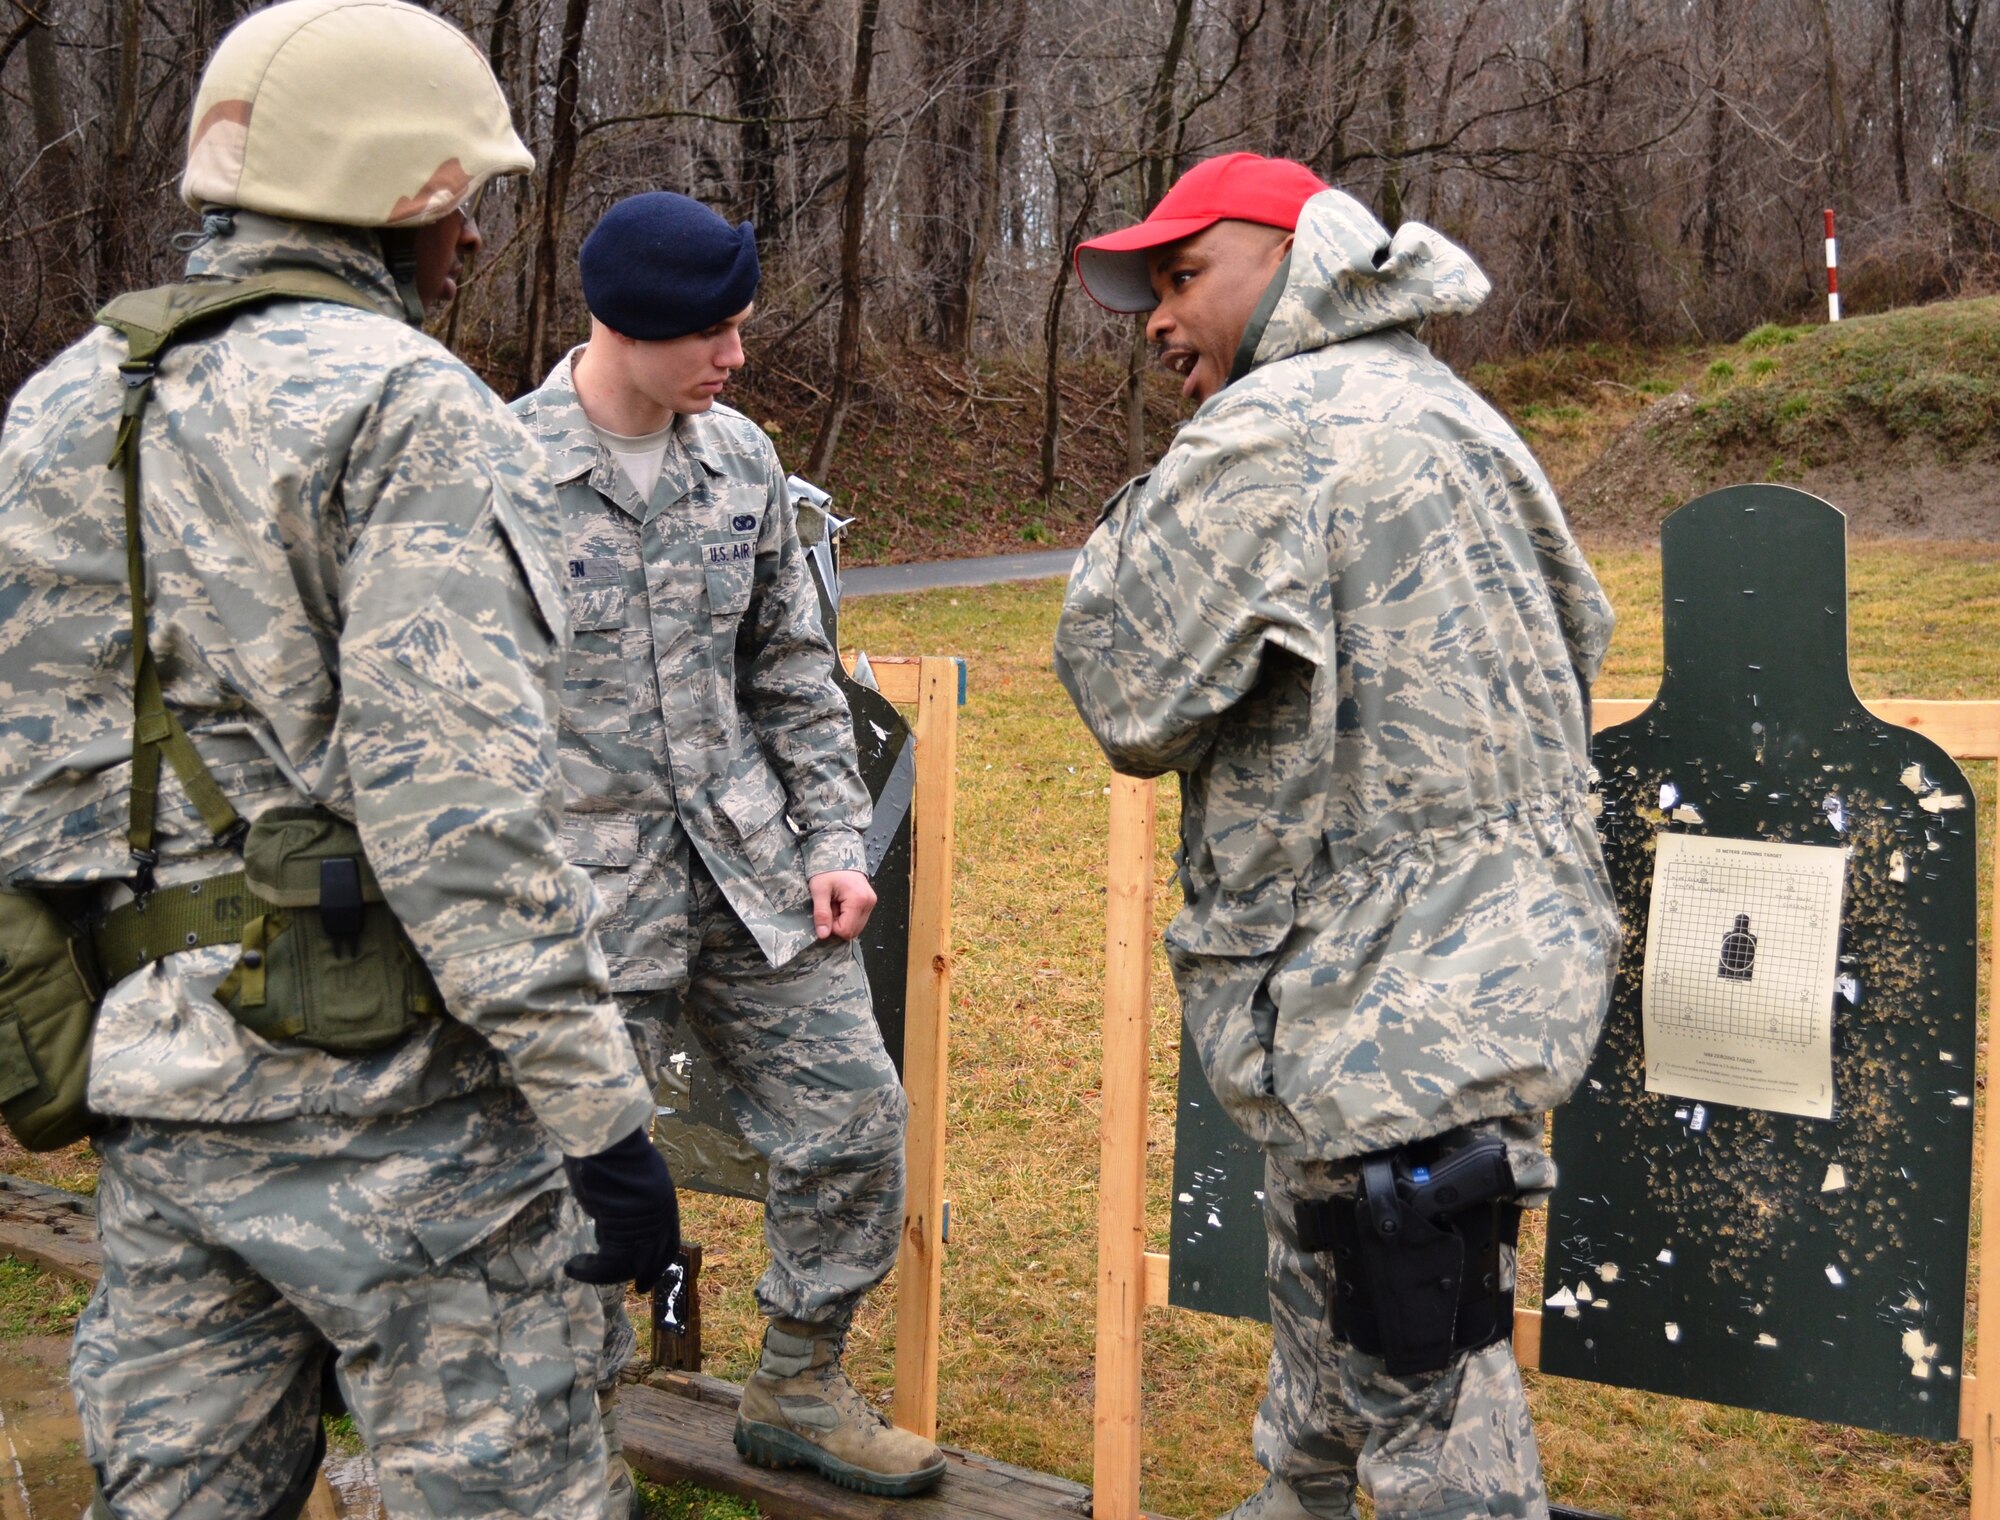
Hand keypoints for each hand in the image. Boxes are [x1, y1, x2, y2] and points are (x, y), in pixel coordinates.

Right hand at [562, 1128, 680, 1290]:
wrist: (603, 1139)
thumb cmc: (607, 1149)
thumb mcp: (625, 1176)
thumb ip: (625, 1200)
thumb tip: (610, 1221)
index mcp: (664, 1199)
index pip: (669, 1240)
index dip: (660, 1261)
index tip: (649, 1276)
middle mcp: (660, 1214)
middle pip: (654, 1257)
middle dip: (643, 1275)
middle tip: (637, 1289)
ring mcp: (644, 1222)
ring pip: (629, 1264)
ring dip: (603, 1273)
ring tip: (578, 1268)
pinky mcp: (623, 1229)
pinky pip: (608, 1263)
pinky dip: (589, 1271)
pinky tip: (573, 1266)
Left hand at [809, 869, 875, 939]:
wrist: (838, 854)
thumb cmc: (827, 869)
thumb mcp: (819, 890)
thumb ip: (821, 913)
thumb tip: (823, 935)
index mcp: (858, 900)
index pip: (846, 931)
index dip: (832, 927)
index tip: (825, 913)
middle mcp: (869, 903)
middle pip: (853, 931)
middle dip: (838, 924)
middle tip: (830, 908)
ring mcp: (871, 902)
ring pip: (856, 927)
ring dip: (842, 921)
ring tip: (835, 904)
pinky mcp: (869, 902)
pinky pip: (858, 919)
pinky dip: (848, 916)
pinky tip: (841, 904)